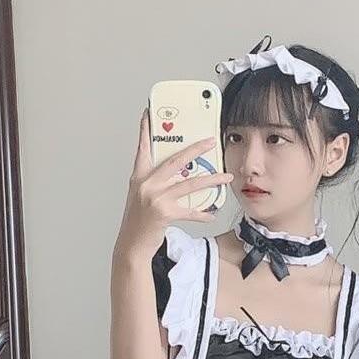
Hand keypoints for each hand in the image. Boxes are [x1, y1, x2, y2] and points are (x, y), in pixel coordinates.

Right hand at [115, 110, 233, 261]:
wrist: (131, 245)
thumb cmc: (138, 221)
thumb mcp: (141, 195)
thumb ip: (155, 181)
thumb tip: (179, 171)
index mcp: (139, 177)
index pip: (143, 148)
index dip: (146, 130)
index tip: (149, 113)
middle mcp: (146, 184)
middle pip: (175, 160)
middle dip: (195, 149)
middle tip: (211, 141)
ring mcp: (155, 198)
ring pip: (189, 184)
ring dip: (211, 180)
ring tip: (226, 177)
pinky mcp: (164, 213)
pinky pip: (190, 211)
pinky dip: (203, 213)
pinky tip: (212, 213)